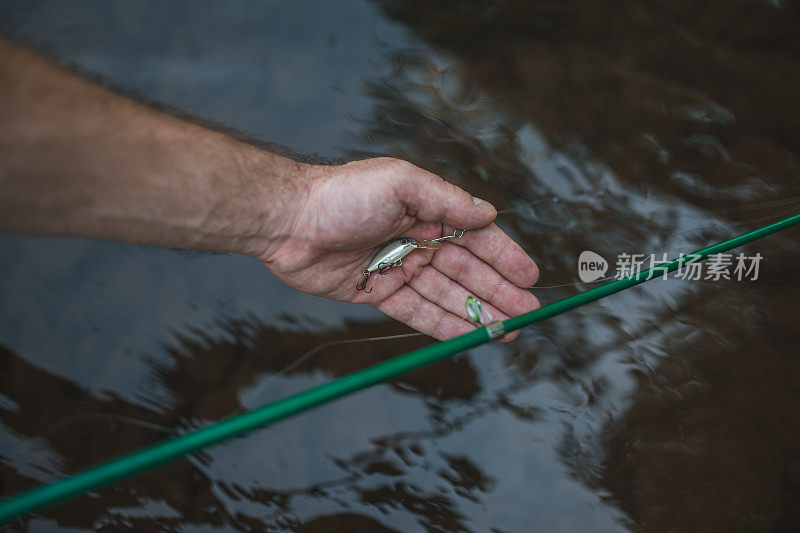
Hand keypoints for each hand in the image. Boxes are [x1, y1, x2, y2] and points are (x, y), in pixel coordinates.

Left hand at [258, 158, 539, 340]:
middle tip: (527, 313)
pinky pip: (417, 313)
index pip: (475, 238)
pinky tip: (469, 337)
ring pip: (447, 296)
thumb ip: (446, 200)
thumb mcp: (401, 184)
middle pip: (466, 271)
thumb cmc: (343, 194)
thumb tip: (488, 212)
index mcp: (426, 212)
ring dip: (478, 313)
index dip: (504, 257)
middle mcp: (416, 241)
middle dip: (498, 292)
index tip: (530, 276)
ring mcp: (398, 269)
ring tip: (509, 331)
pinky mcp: (377, 293)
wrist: (288, 221)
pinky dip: (444, 325)